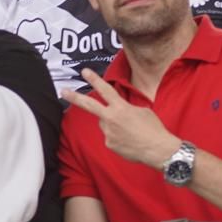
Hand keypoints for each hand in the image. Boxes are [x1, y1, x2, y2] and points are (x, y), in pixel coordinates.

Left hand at [62, 69, 180, 168]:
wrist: (158, 149)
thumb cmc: (153, 129)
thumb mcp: (142, 110)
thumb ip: (125, 108)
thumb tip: (118, 111)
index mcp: (121, 108)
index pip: (105, 90)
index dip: (94, 79)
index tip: (84, 72)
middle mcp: (111, 119)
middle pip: (89, 106)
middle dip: (75, 97)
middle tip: (63, 91)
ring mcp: (108, 133)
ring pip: (105, 123)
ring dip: (112, 124)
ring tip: (130, 131)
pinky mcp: (109, 144)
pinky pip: (110, 136)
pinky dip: (117, 136)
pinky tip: (129, 140)